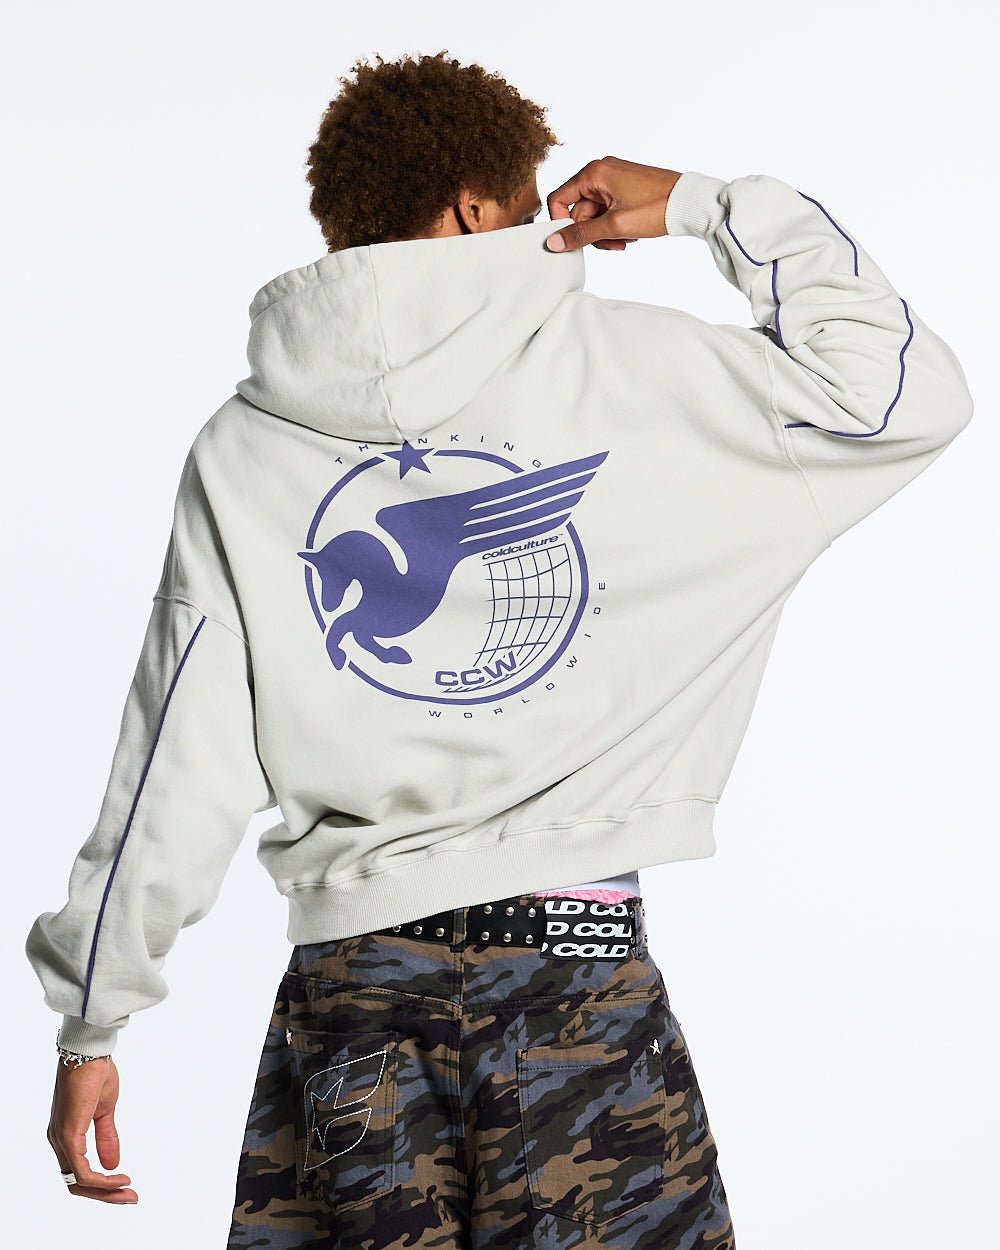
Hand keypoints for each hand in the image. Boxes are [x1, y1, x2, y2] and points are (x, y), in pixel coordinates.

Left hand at [47, 1056, 137, 1203]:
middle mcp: (59, 1141)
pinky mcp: (68, 1135)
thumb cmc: (94, 1075)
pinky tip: (119, 1177)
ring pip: (78, 1181)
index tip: (126, 1186)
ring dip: (105, 1191)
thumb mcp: (104, 1111)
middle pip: (77, 1184)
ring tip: (128, 1191)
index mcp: (66, 1135)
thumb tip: (113, 1164)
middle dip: (105, 1195)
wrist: (89, 1052)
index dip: (101, 1185)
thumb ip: (106, 1137)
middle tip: (131, 1198)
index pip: (78, 1172)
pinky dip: (100, 1180)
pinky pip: (81, 1170)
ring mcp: (61, 1139)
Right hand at [545, 156, 683, 251]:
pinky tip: (631, 231)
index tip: (574, 241)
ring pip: (594, 214)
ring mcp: (613, 179)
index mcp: (594, 173)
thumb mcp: (615, 226)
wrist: (690, 202)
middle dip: (594, 232)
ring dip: (606, 232)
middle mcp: (601, 171)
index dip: (562, 224)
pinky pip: (608, 211)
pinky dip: (615, 225)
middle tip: (614, 242)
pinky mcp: (624, 188)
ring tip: (626, 238)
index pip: (559, 200)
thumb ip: (581, 234)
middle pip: (579, 211)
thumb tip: (554, 242)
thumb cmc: (657, 208)